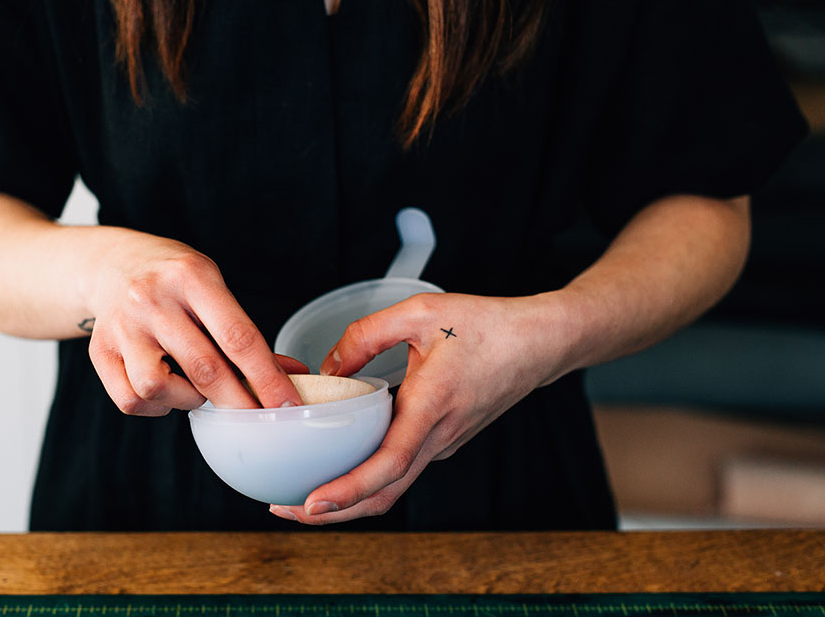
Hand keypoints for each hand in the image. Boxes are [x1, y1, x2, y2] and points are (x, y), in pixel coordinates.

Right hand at [83, 228, 305, 414]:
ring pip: (157, 387)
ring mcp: (122, 325)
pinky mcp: (99, 350)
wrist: (112, 264)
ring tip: (195, 387)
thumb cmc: (174, 280)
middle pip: (204, 368)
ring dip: (187, 399)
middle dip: (239, 402)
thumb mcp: (213, 289)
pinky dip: (155, 407)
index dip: (267, 378)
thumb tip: (292, 376)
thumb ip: (245, 334)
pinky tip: (166, 390)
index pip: (238, 336)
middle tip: (259, 418)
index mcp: (192, 277)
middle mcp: (153, 299)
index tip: (287, 405)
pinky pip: (129, 399)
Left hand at [268, 292, 573, 523]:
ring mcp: (443, 443)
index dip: (347, 489)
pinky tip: (338, 462)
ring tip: (301, 496)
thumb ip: (366, 335)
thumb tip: (328, 364)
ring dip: (347, 499)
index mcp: (432, 406)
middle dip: (332, 511)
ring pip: (392, 486)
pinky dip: (367, 477)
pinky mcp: (444, 439)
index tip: (310, 503)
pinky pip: (401, 467)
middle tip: (284, 510)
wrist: (540, 342)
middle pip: (383, 493)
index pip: (388, 464)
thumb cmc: (486, 325)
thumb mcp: (418, 313)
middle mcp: (439, 436)